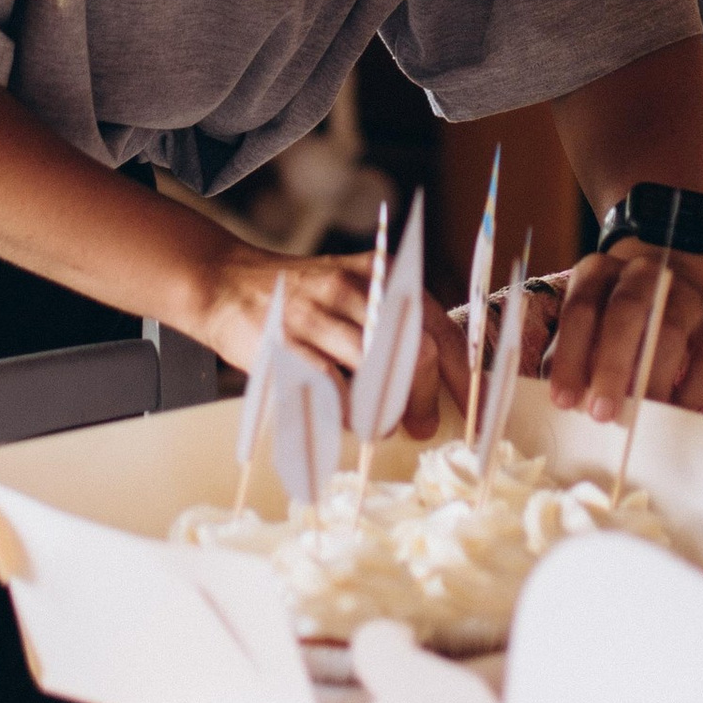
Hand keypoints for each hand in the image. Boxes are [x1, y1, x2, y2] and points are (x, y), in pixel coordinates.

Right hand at [195, 241, 468, 436]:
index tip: (475, 408)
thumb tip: (437, 389)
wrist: (227, 282)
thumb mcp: (355, 292)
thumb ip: (395, 329)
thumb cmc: (302, 299)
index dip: (464, 375)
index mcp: (384, 276)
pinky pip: (333, 390)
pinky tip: (343, 419)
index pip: (442, 328)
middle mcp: (357, 291)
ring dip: (387, 413)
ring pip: (379, 377)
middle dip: (426, 399)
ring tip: (380, 425)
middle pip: (418, 353)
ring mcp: (321, 317)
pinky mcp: (288, 344)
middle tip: (421, 424)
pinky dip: (346, 414)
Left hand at [546, 241, 702, 420]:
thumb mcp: (586, 322)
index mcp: (599, 272)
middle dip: (611, 366)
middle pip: (626, 311)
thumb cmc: (613, 316)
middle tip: (601, 413)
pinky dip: (691, 389)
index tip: (563, 400)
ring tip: (638, 417)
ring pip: (669, 331)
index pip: (581, 309)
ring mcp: (684, 295)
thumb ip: (571, 355)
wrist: (670, 282)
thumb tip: (564, 401)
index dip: (570, 356)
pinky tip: (673, 412)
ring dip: (651, 380)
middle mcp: (642, 274)